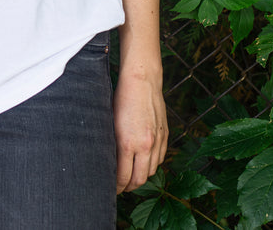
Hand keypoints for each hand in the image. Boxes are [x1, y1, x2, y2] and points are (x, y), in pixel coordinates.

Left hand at [113, 70, 166, 193]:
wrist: (142, 82)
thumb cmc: (120, 99)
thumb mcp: (110, 123)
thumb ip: (112, 145)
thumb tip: (107, 163)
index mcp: (127, 143)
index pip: (123, 177)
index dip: (116, 187)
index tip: (110, 189)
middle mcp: (145, 145)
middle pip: (139, 179)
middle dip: (128, 187)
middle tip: (120, 188)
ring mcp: (157, 141)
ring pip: (151, 171)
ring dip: (141, 177)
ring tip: (131, 177)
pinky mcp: (165, 136)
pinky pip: (159, 159)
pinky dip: (151, 165)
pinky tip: (143, 163)